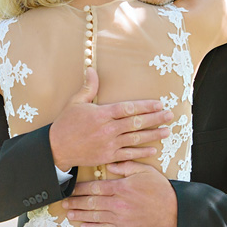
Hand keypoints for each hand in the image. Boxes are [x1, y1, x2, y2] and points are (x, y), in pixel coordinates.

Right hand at [48, 68, 173, 170]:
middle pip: (136, 123)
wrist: (56, 148)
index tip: (159, 104)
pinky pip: (128, 154)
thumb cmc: (66, 124)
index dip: (146, 106)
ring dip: (153, 135)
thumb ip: (88, 87)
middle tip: (170, 115)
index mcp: (102, 113)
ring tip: (167, 131)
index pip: (129, 108)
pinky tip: (153, 149)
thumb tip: (92, 69)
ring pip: (136, 138)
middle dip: (155, 119)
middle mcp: (108, 128)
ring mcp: (109, 144)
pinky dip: (142, 152)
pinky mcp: (107, 156)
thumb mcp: (75, 102)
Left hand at [61, 161, 176, 226]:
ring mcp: (120, 218)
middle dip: (76, 202)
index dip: (80, 189)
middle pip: (91, 203)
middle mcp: (118, 203)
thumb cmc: (160, 190)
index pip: (95, 187)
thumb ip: (126, 166)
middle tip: (64, 203)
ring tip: (69, 214)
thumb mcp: (144, 171)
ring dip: (80, 215)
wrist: (173, 211)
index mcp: (121, 188)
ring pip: (95, 216)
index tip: (71, 189)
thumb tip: (110, 165)